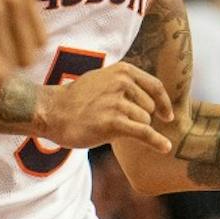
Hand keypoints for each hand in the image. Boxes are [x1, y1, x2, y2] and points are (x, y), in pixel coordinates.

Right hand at [34, 60, 179, 153]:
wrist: (52, 111)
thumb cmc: (76, 99)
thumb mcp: (102, 79)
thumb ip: (124, 83)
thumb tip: (149, 96)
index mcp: (122, 71)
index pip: (155, 86)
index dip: (164, 103)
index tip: (167, 115)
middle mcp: (122, 83)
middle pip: (149, 108)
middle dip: (138, 117)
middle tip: (112, 119)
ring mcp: (118, 102)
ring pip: (144, 122)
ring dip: (130, 128)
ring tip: (105, 124)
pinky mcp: (113, 122)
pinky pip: (144, 133)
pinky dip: (156, 142)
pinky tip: (165, 148)